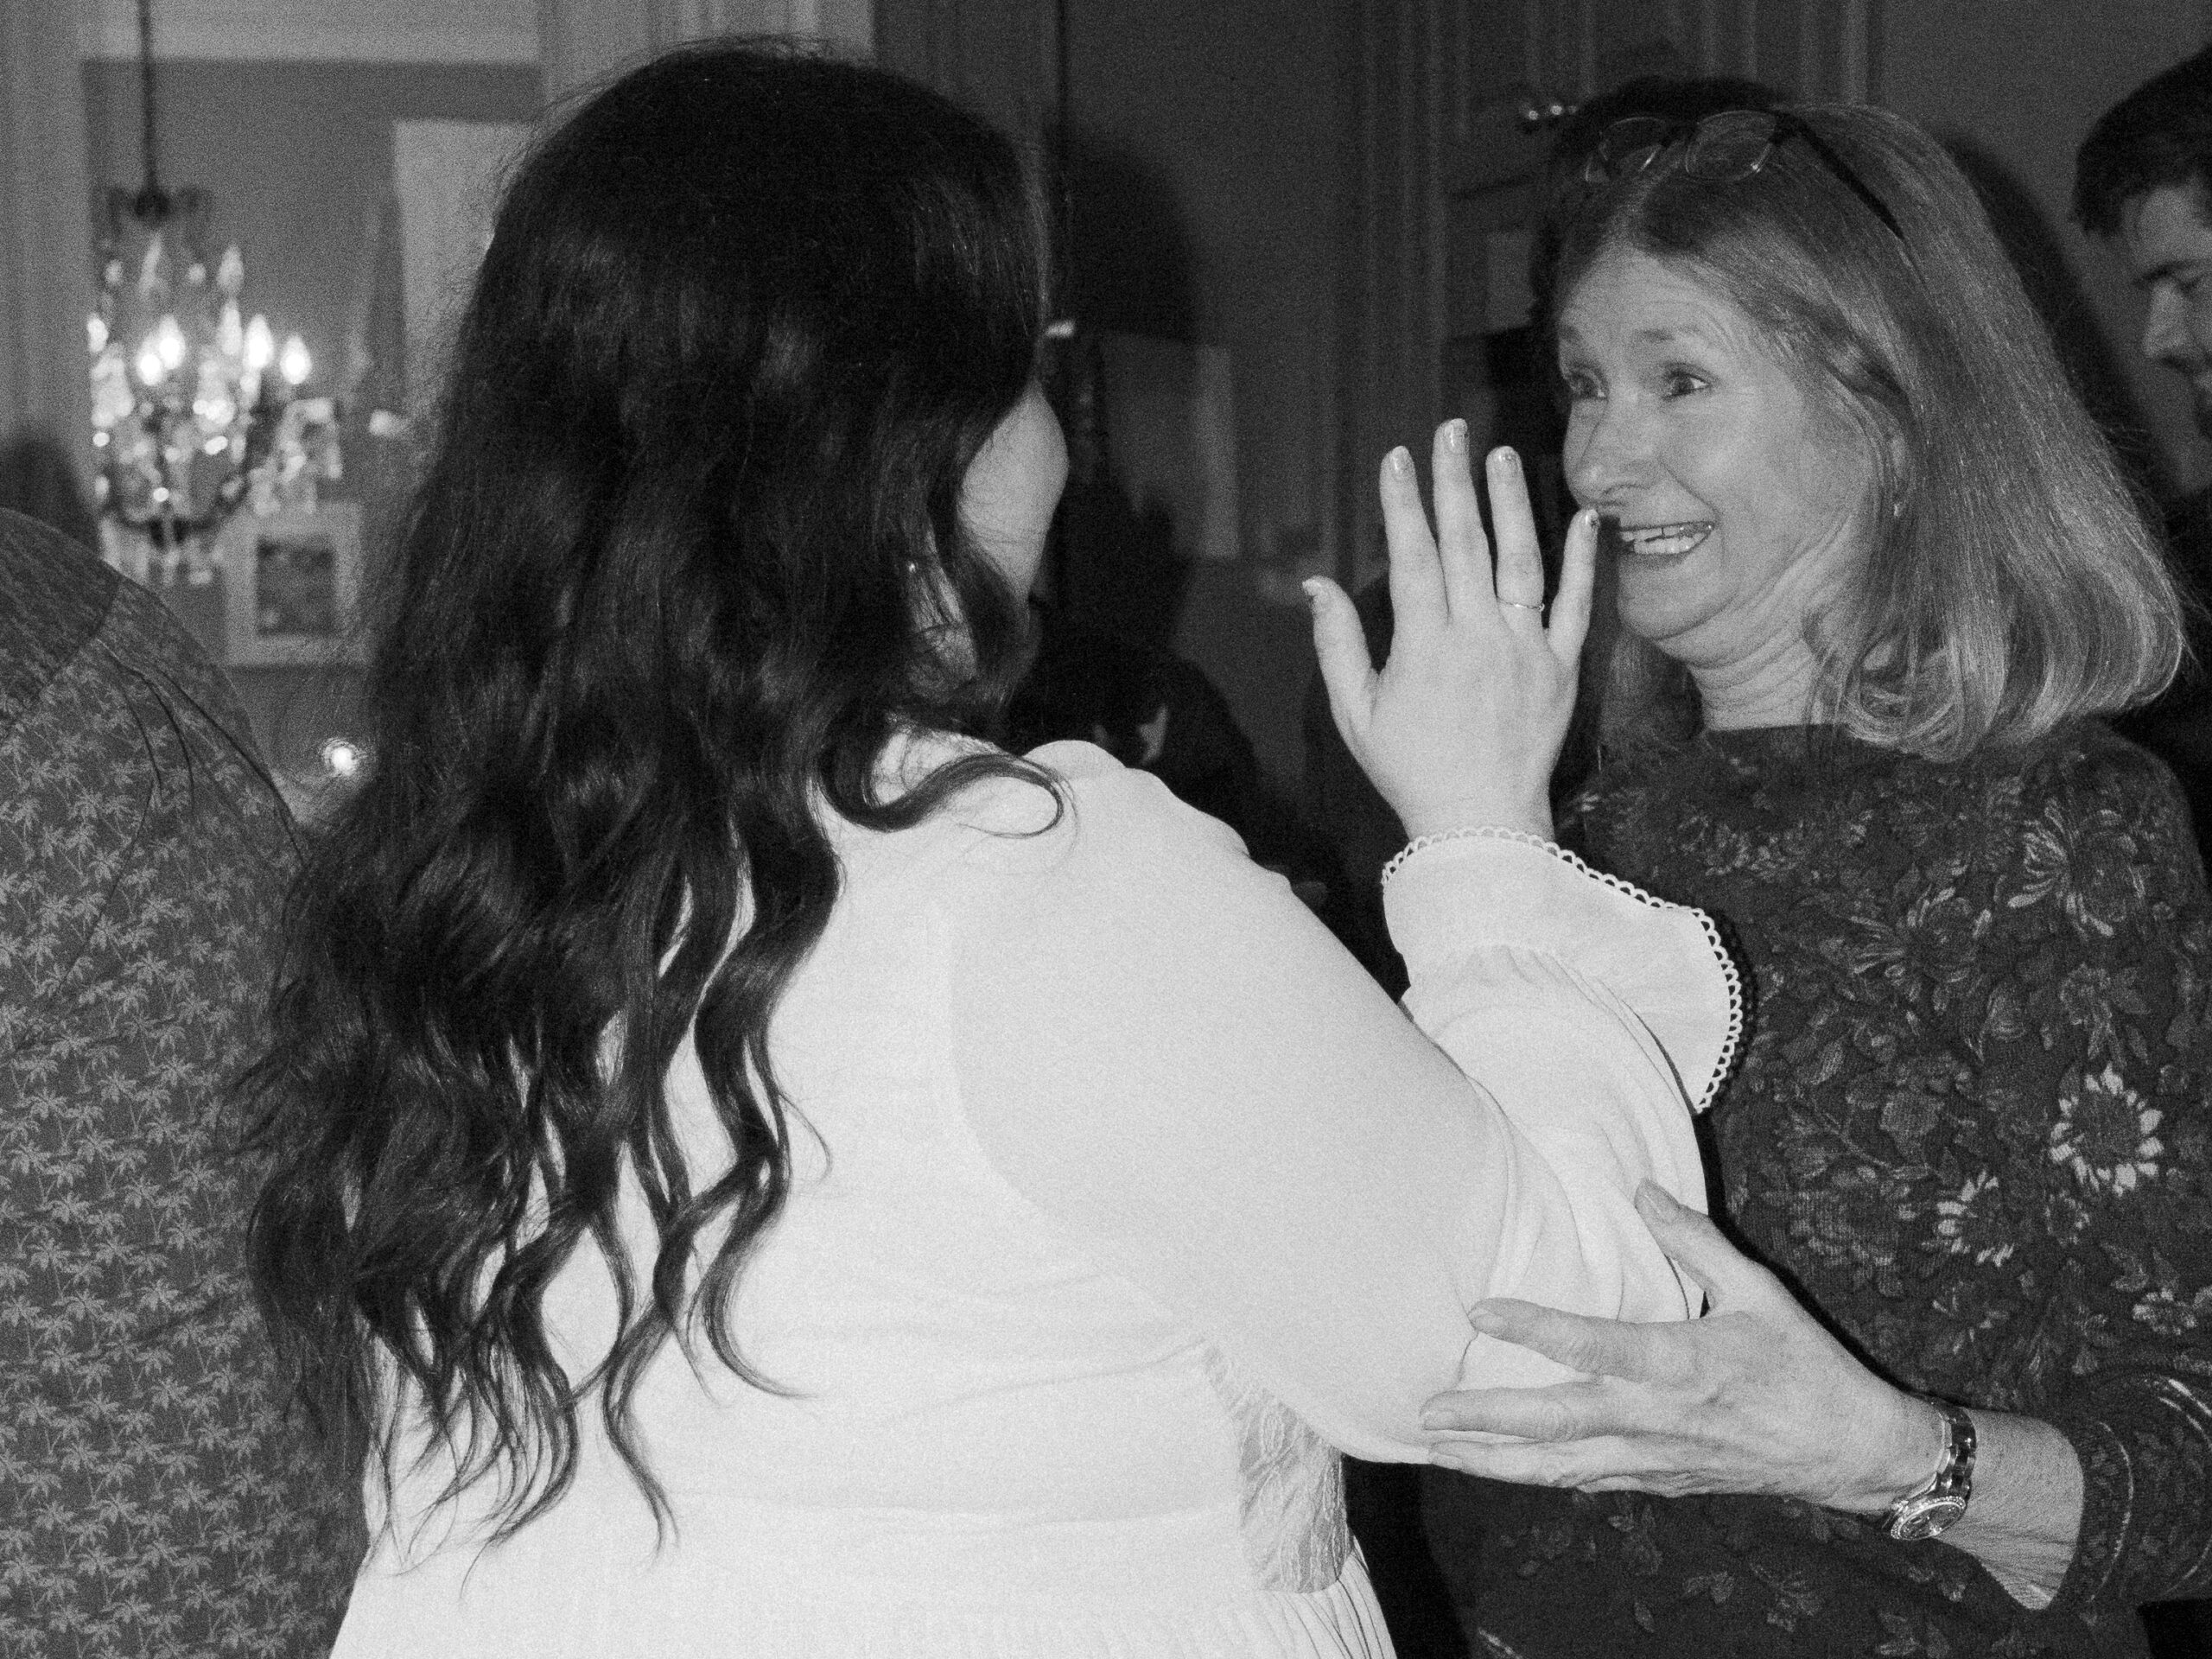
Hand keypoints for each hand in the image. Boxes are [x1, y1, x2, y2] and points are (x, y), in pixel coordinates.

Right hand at [1307, 422, 1596, 842]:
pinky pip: (1576, 605)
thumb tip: (1316, 584)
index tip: (1399, 458)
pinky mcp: (1561, 669)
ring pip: (1520, 561)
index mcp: (1425, 648)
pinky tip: (1582, 516)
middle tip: (1450, 431)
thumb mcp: (1355, 714)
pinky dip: (1581, 560)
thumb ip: (1337, 644)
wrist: (1482, 824)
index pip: (1415, 557)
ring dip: (1510, 502)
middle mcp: (1478, 638)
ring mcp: (1526, 650)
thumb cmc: (1411, 770)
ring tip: (1500, 454)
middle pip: (1466, 544)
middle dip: (1454, 482)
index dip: (1405, 505)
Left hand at [1421, 1183, 1938, 1511]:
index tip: (1478, 1309)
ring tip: (1438, 1449)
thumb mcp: (1758, 1290)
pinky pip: (1585, 1480)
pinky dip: (1538, 1476)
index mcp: (1678, 1363)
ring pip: (1559, 1466)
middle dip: (1486, 1419)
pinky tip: (1501, 1469)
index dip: (1532, 1326)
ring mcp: (1653, 1456)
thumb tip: (1642, 1189)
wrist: (1849, 1450)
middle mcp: (1655, 1417)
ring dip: (1495, 1461)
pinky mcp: (1658, 1480)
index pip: (1589, 1345)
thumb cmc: (1804, 1365)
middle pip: (1555, 1422)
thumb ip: (1694, 1240)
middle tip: (1427, 1413)